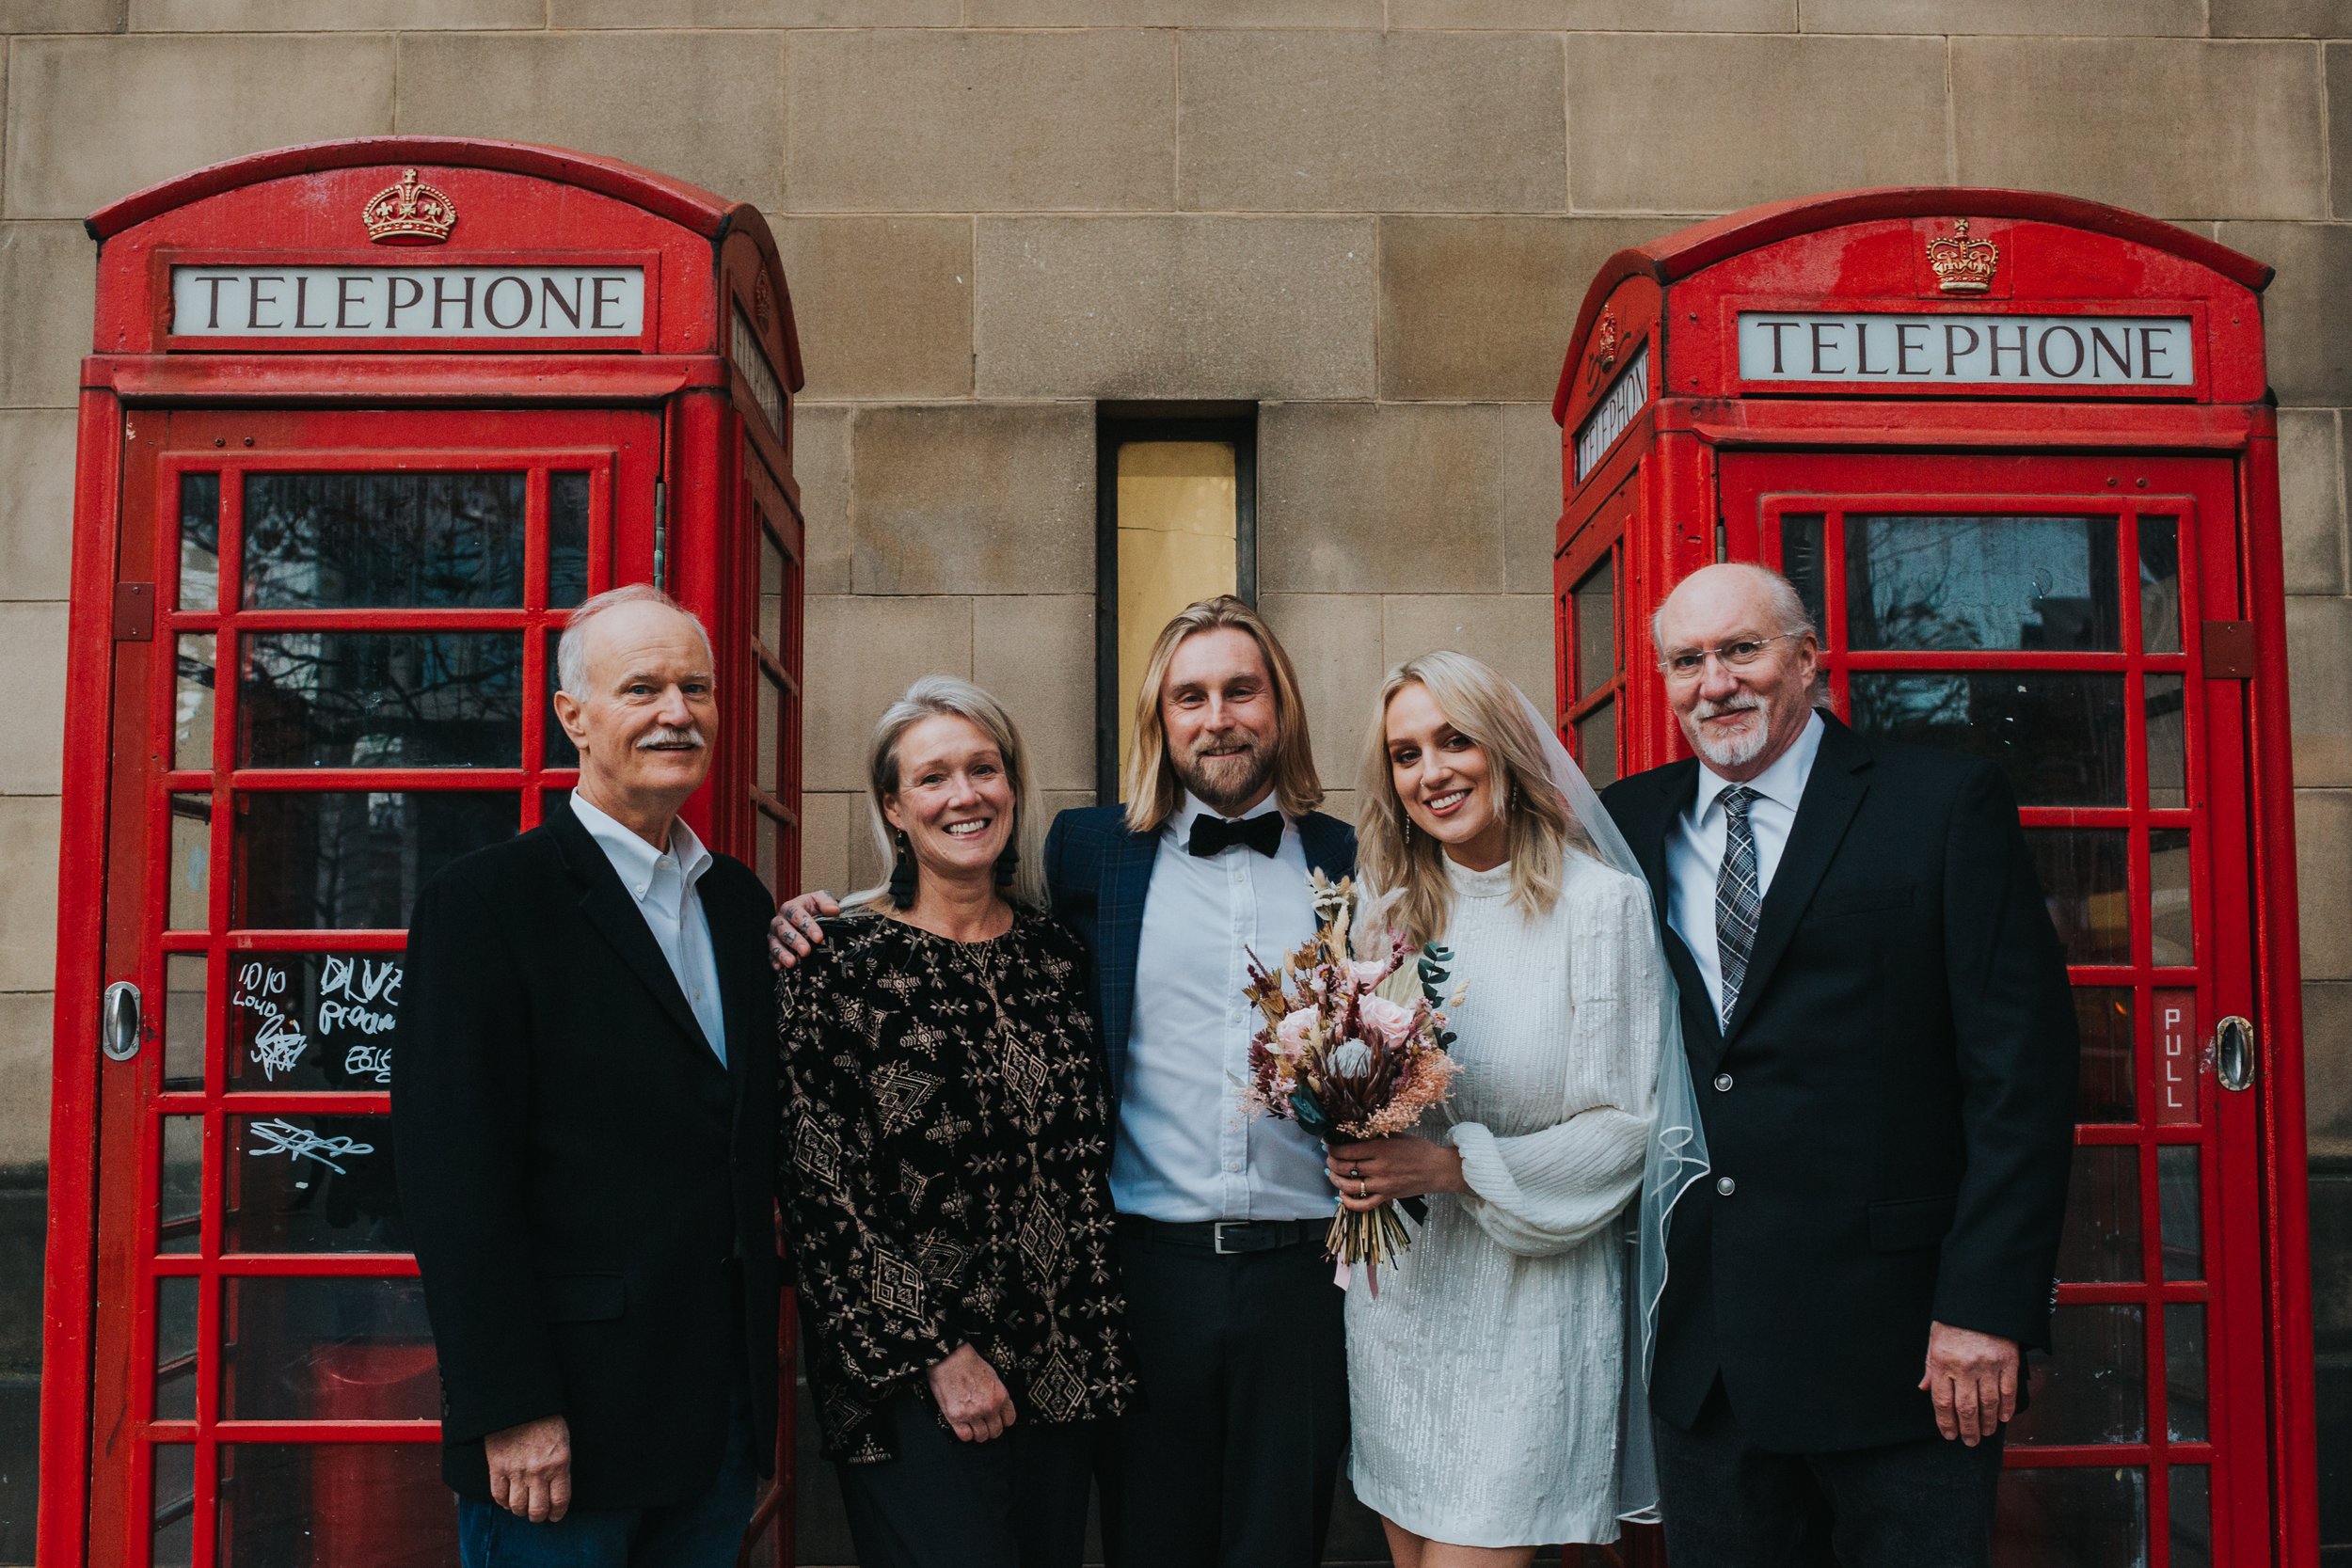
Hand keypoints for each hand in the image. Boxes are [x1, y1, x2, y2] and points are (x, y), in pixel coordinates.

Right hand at [484, 1414, 571, 1521]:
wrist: (520, 1404)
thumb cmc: (545, 1419)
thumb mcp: (563, 1441)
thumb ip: (560, 1466)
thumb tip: (556, 1487)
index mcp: (559, 1464)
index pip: (560, 1500)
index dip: (557, 1513)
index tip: (555, 1516)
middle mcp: (538, 1472)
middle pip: (537, 1510)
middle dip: (538, 1516)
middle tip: (537, 1514)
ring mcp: (517, 1471)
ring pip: (517, 1507)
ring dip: (520, 1510)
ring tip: (522, 1507)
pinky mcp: (497, 1467)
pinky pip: (498, 1495)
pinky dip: (503, 1502)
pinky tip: (507, 1499)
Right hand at [769, 890, 839, 968]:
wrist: (807, 916)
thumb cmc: (814, 909)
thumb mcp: (821, 900)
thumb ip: (827, 901)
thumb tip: (834, 910)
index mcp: (791, 907)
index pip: (796, 914)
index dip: (807, 926)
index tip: (819, 937)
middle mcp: (780, 921)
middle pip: (784, 930)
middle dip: (795, 941)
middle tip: (806, 951)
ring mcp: (775, 935)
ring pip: (775, 944)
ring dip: (783, 954)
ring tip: (792, 963)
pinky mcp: (772, 948)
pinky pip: (771, 955)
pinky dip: (775, 962)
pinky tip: (780, 969)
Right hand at [927, 1343, 1016, 1442]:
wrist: (951, 1359)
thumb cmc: (970, 1364)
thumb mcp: (993, 1377)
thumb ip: (997, 1396)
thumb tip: (998, 1409)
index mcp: (1000, 1396)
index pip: (1009, 1420)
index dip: (1002, 1421)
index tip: (997, 1419)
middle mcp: (989, 1407)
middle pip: (996, 1432)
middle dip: (990, 1428)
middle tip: (983, 1423)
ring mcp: (973, 1414)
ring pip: (981, 1436)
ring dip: (977, 1432)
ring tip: (972, 1424)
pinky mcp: (956, 1417)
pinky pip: (965, 1436)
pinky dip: (965, 1434)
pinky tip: (963, 1425)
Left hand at [1325, 1136, 1466, 1212]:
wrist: (1438, 1169)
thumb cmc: (1418, 1149)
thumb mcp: (1396, 1135)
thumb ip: (1375, 1136)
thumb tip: (1353, 1135)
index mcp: (1380, 1148)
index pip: (1347, 1150)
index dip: (1332, 1148)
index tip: (1329, 1144)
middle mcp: (1379, 1167)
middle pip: (1344, 1168)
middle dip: (1331, 1162)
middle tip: (1329, 1158)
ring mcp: (1382, 1184)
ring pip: (1349, 1186)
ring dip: (1335, 1181)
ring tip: (1332, 1174)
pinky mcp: (1387, 1197)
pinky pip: (1364, 1204)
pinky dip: (1350, 1203)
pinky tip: (1343, 1196)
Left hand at [1918, 1321, 2019, 1444]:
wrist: (1980, 1298)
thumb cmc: (1954, 1320)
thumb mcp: (1935, 1339)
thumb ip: (1931, 1366)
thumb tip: (1925, 1389)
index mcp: (1943, 1361)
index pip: (1943, 1401)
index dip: (1946, 1422)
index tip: (1949, 1435)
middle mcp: (1965, 1366)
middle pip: (1967, 1408)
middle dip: (1968, 1429)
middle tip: (1969, 1442)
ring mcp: (1988, 1365)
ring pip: (1989, 1404)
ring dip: (1987, 1423)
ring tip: (1985, 1433)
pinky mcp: (2008, 1361)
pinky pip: (2008, 1391)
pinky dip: (2007, 1407)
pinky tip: (2003, 1418)